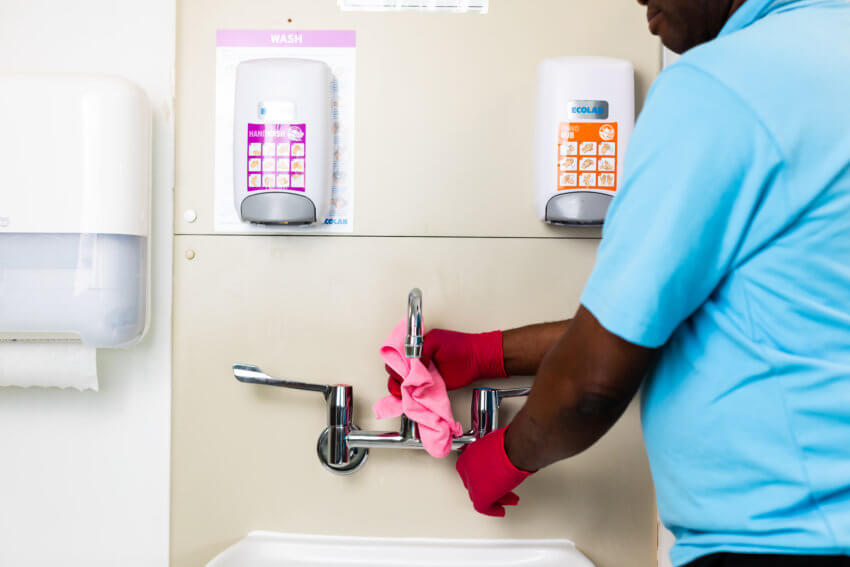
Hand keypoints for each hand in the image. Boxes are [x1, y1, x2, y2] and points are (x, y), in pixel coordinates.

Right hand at [386, 329, 505, 397]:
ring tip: (405, 390)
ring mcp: (422, 376)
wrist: (475, 359)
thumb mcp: (435, 341)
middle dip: (396, 378)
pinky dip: (410, 397)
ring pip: (403, 384)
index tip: (398, 371)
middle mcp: (416, 362)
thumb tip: (411, 365)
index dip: (394, 365)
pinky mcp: (429, 387)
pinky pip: (415, 393)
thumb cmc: (458, 345)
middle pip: (395, 372)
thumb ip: (419, 350)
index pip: (395, 357)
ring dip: (400, 388)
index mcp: (415, 348)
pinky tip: (408, 397)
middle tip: (403, 381)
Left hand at [456, 427, 532, 516]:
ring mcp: (473, 483)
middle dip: (490, 486)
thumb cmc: (511, 442)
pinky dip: (493, 510)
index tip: (491, 478)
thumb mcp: (497, 445)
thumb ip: (493, 454)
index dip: (482, 475)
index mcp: (470, 454)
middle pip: (476, 482)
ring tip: (507, 500)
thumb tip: (501, 457)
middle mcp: (468, 469)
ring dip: (496, 497)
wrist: (515, 449)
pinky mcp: (481, 496)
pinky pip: (484, 507)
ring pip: (480, 494)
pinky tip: (500, 511)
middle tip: (501, 488)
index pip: (470, 469)